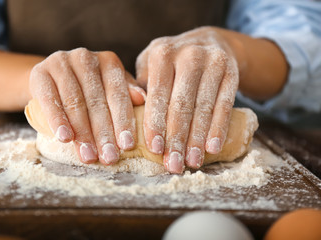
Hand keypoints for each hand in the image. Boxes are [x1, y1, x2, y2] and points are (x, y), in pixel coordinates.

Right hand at [29, 48, 145, 164]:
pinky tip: (65, 138)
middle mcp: (86, 57)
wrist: (50, 81)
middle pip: (97, 101)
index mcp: (108, 61)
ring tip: (89, 156)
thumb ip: (126, 93)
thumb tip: (141, 99)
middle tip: (109, 158)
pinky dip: (58, 120)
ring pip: (75, 102)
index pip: (118, 94)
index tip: (128, 146)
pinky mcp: (40, 72)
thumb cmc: (88, 90)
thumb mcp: (109, 90)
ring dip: (83, 132)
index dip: (124, 121)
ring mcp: (61, 62)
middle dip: (104, 133)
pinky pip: (50, 99)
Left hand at [136, 27, 238, 172]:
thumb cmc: (171, 62)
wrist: (208, 42)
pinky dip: (219, 128)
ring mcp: (213, 62)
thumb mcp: (151, 64)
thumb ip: (140, 86)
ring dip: (197, 139)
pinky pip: (225, 104)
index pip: (157, 94)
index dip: (156, 123)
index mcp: (162, 53)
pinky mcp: (231, 72)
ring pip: (204, 107)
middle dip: (176, 138)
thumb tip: (133, 114)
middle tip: (173, 165)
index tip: (155, 149)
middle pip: (181, 104)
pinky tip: (213, 148)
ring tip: (192, 162)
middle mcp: (188, 54)